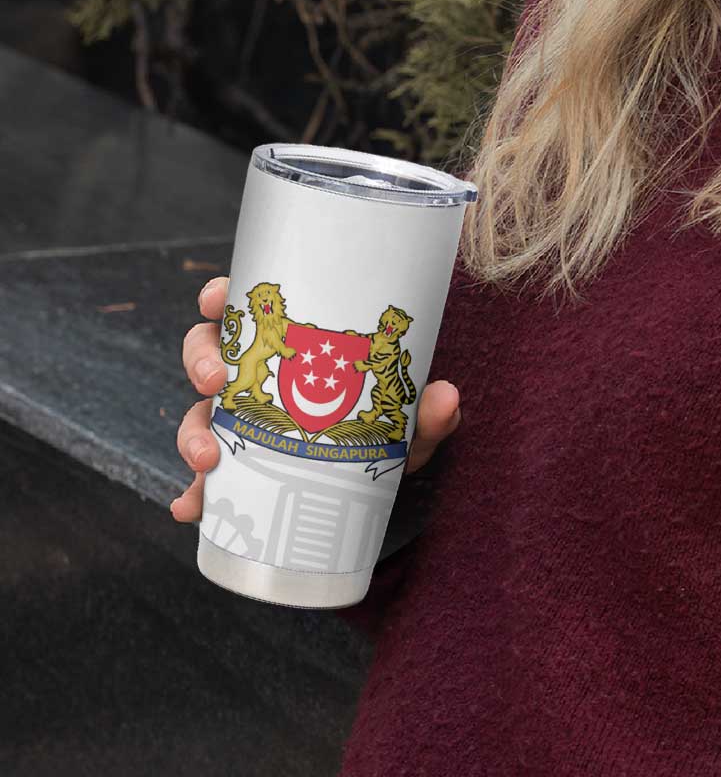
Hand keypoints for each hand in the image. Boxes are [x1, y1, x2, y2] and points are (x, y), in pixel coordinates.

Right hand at [169, 276, 461, 521]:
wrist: (382, 477)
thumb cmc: (387, 426)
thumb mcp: (406, 418)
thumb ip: (425, 410)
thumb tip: (445, 397)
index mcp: (290, 343)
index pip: (248, 308)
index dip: (221, 296)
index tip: (216, 299)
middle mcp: (260, 375)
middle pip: (208, 352)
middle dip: (201, 363)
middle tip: (215, 382)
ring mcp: (245, 421)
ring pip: (200, 412)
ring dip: (192, 432)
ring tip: (207, 459)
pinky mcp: (242, 467)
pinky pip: (208, 478)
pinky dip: (195, 493)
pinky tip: (191, 508)